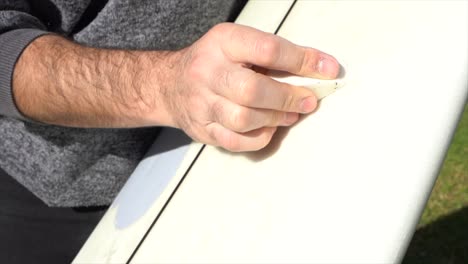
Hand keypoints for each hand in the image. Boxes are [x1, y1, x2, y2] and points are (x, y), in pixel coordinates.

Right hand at [160, 23, 339, 151]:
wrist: (170, 84)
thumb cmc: (212, 62)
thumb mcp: (237, 44)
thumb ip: (271, 56)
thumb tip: (317, 69)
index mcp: (222, 43)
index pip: (267, 50)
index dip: (303, 61)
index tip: (327, 69)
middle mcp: (207, 72)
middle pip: (253, 90)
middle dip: (288, 97)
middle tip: (308, 100)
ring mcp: (202, 104)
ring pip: (244, 119)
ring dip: (276, 118)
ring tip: (290, 113)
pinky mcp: (202, 129)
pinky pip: (236, 142)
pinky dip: (260, 137)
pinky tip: (269, 127)